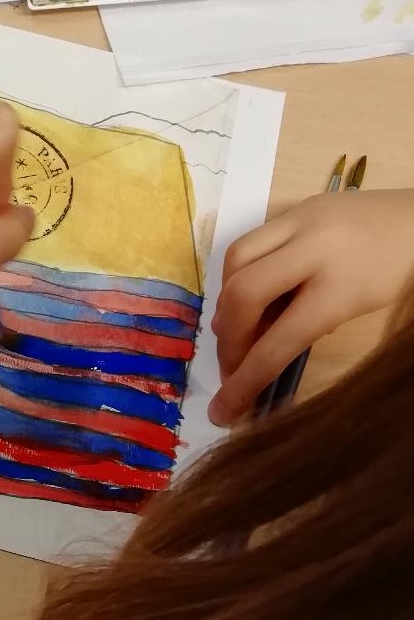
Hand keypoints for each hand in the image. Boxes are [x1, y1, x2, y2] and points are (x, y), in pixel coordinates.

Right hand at [209, 188, 413, 424]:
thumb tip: (264, 352)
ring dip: (226, 302)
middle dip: (227, 339)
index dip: (246, 381)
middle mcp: (315, 248)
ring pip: (235, 261)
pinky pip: (251, 243)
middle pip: (243, 294)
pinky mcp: (299, 208)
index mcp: (343, 286)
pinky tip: (254, 296)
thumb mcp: (366, 312)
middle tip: (230, 368)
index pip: (279, 342)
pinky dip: (241, 274)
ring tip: (236, 330)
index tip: (225, 411)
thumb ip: (316, 329)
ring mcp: (303, 220)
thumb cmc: (408, 274)